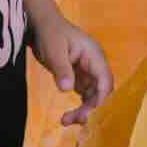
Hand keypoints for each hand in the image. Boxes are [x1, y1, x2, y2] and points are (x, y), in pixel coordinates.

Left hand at [31, 11, 112, 126]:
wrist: (41, 25)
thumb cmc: (50, 33)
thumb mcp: (53, 50)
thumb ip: (61, 69)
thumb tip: (67, 89)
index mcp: (94, 55)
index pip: (104, 79)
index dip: (101, 97)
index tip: (91, 113)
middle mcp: (95, 65)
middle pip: (101, 91)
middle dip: (92, 107)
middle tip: (77, 120)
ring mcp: (88, 72)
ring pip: (93, 96)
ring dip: (84, 110)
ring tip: (66, 121)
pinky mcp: (80, 78)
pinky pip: (84, 96)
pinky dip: (79, 107)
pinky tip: (67, 117)